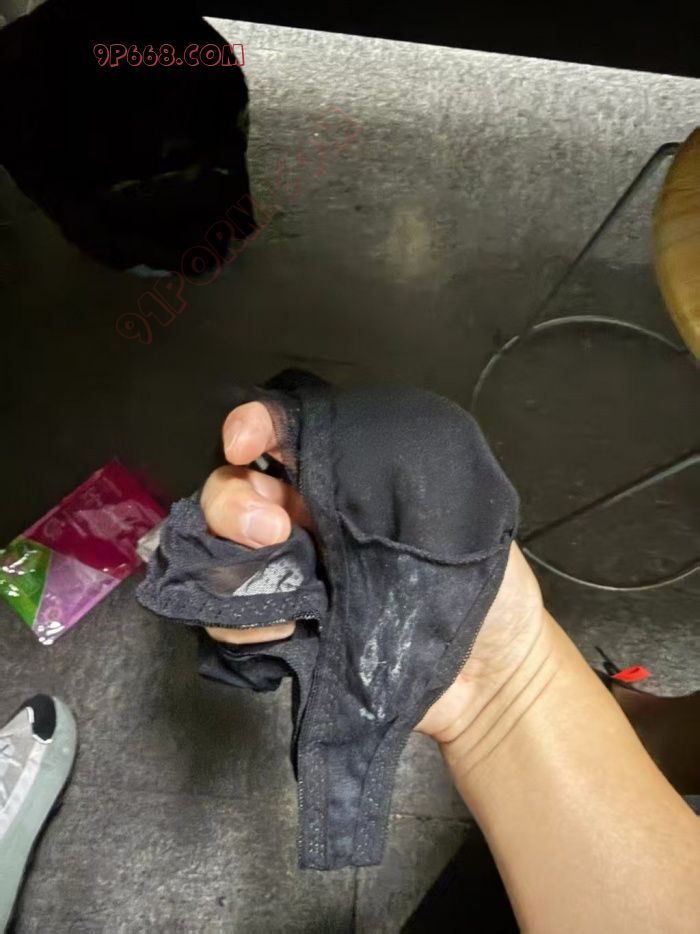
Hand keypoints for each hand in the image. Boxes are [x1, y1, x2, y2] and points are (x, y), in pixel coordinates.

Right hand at [201, 401, 545, 741]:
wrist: (490, 672)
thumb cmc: (485, 583)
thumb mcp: (461, 507)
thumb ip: (404, 472)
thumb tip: (346, 449)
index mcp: (347, 480)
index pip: (284, 435)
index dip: (254, 424)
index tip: (245, 439)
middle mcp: (307, 520)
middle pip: (234, 492)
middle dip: (235, 503)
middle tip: (275, 530)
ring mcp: (291, 577)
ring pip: (219, 554)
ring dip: (233, 567)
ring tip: (292, 593)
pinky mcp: (285, 631)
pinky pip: (231, 620)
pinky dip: (241, 623)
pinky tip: (287, 629)